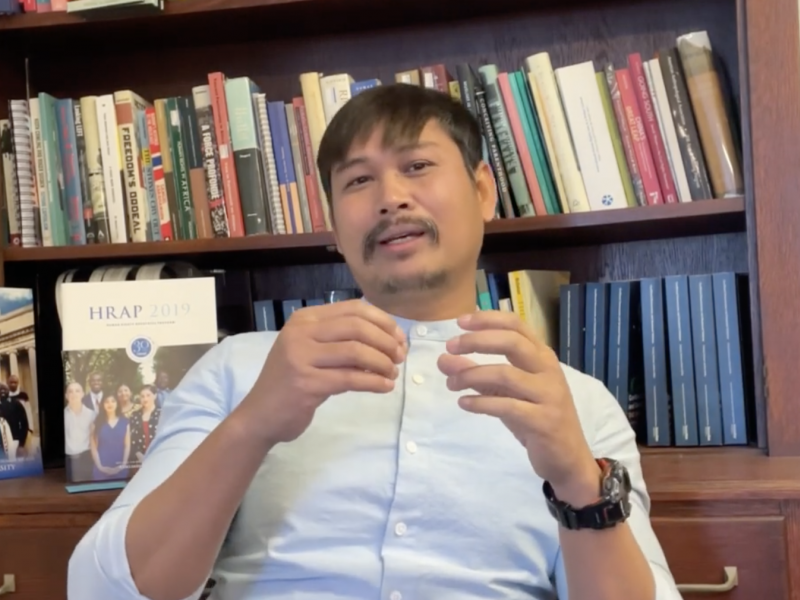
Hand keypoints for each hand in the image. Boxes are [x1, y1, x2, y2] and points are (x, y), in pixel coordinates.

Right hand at [242, 300, 406, 446]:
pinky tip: (384, 387)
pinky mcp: (306, 384)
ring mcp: (300, 357)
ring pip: (356, 351)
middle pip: (357, 327)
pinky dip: (374, 382)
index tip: (399, 338)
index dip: (383, 321)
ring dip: (382, 363)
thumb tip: (389, 338)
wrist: (260, 416)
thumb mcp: (313, 351)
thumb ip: (341, 340)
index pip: (354, 309)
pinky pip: (350, 379)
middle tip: (400, 357)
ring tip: (392, 374)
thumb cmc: (291, 382)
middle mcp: (300, 333)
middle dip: (386, 341)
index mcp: (304, 319)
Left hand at [437, 310, 600, 506]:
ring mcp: (548, 395)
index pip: (516, 326)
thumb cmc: (536, 418)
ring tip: (451, 383)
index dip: (488, 319)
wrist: (567, 458)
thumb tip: (443, 359)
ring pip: (506, 374)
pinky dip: (480, 402)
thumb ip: (477, 373)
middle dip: (477, 341)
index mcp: (541, 357)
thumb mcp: (505, 392)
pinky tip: (464, 403)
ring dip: (472, 375)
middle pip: (512, 342)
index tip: (460, 321)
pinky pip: (506, 406)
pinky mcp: (543, 421)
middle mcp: (548, 370)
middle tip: (450, 347)